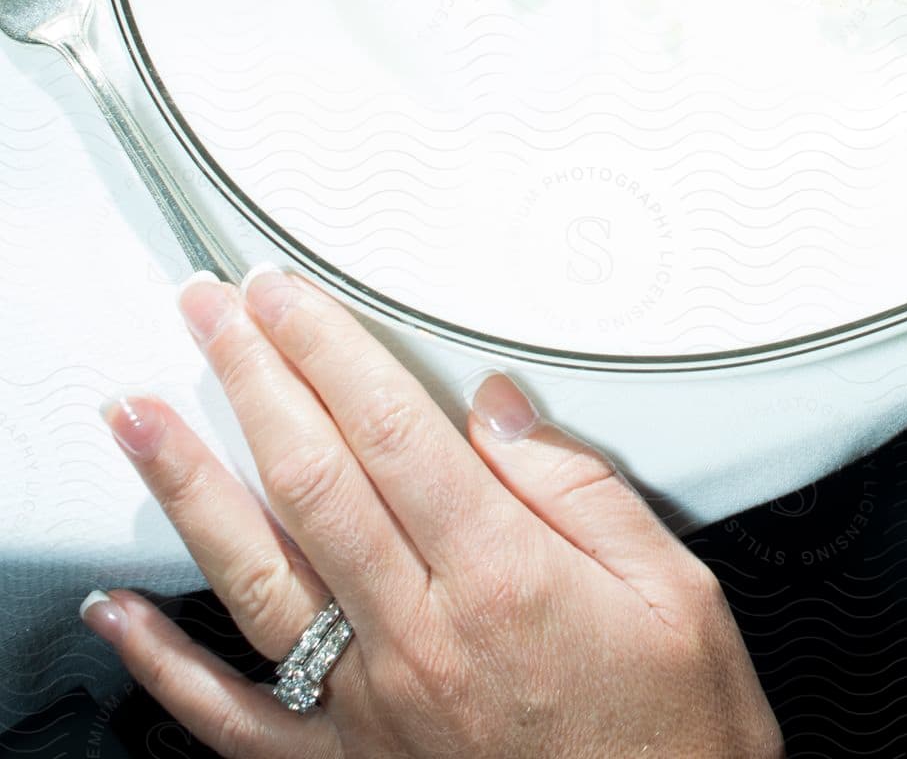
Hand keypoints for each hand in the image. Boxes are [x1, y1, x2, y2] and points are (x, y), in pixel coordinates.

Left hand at [81, 269, 782, 758]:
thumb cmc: (677, 731)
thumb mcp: (675, 589)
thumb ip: (582, 488)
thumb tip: (502, 407)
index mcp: (504, 578)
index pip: (390, 432)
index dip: (328, 352)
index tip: (287, 298)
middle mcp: (422, 638)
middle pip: (313, 481)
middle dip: (253, 381)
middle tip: (209, 311)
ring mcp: (373, 707)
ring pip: (257, 574)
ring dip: (190, 485)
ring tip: (141, 416)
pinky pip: (233, 716)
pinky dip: (166, 663)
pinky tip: (123, 612)